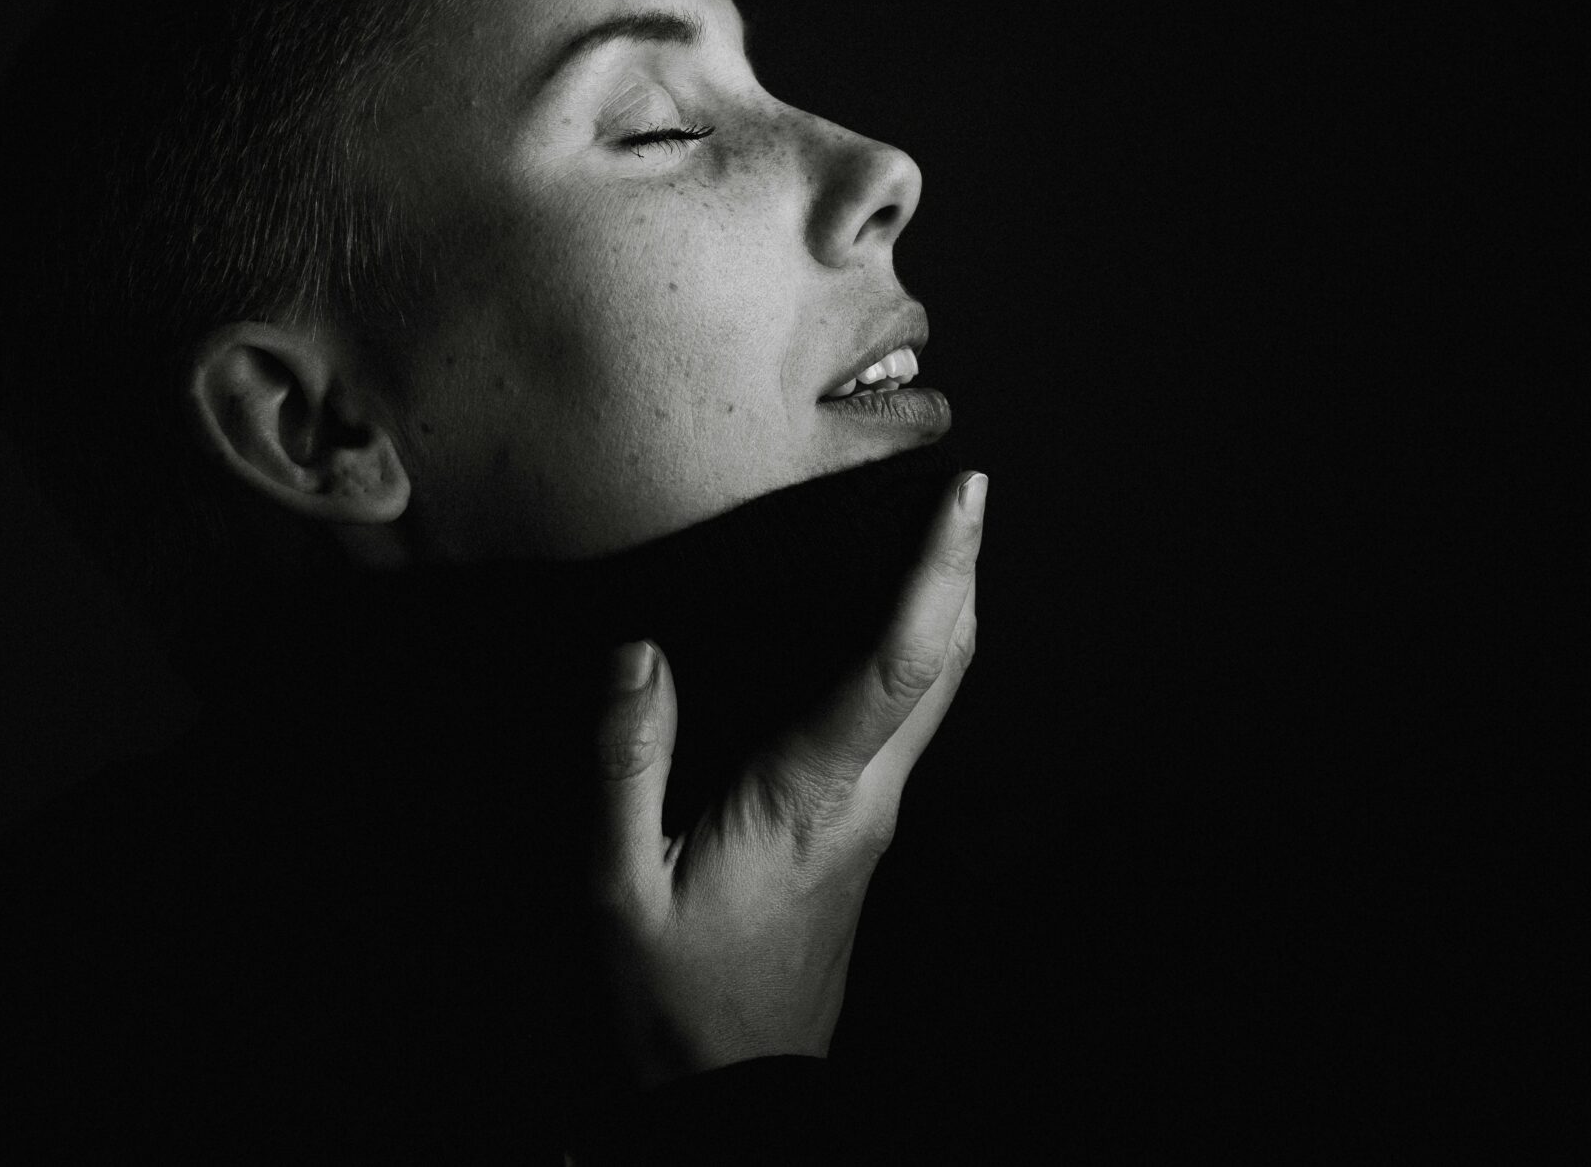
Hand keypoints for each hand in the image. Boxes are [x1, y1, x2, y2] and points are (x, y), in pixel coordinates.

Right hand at [584, 469, 985, 1089]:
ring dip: (950, 611)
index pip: (900, 665)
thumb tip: (638, 656)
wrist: (735, 1098)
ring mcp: (874, 819)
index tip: (966, 497)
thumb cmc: (676, 1004)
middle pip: (949, 667)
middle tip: (971, 492)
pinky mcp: (860, 835)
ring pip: (939, 695)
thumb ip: (625, 768)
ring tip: (944, 536)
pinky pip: (906, 723)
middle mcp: (866, 799)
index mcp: (814, 796)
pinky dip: (916, 656)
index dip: (940, 572)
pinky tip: (889, 633)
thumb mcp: (620, 892)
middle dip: (967, 572)